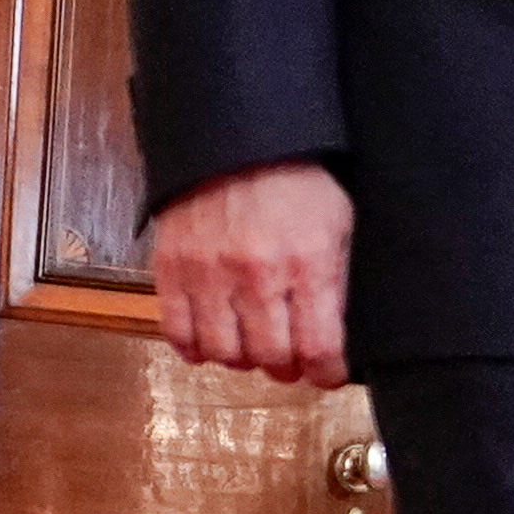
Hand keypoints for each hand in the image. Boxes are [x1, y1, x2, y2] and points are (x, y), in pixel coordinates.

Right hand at [147, 161, 354, 388]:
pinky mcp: (172, 268)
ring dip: (242, 358)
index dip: (326, 373)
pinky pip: (178, 332)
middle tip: (290, 360)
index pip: (318, 348)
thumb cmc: (295, 179)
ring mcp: (209, 273)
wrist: (236, 139)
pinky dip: (195, 347)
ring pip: (225, 352)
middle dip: (286, 368)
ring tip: (251, 346)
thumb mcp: (338, 222)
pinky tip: (212, 339)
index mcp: (307, 262)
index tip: (328, 374)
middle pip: (271, 358)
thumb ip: (338, 279)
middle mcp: (257, 274)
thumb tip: (341, 332)